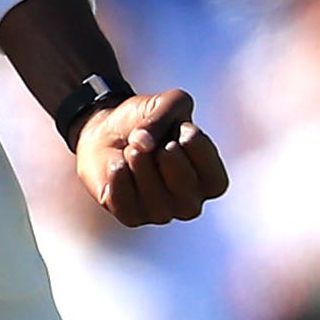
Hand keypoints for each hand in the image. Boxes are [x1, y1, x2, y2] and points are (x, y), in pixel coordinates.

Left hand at [76, 88, 228, 226]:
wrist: (105, 132)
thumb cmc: (147, 122)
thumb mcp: (168, 103)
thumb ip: (168, 111)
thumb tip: (144, 142)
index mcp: (209, 181)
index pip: (213, 179)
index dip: (196, 148)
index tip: (181, 128)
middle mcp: (189, 203)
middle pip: (184, 189)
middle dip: (166, 156)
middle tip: (154, 141)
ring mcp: (161, 213)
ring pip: (154, 198)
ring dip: (140, 164)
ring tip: (133, 148)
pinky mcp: (131, 216)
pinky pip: (125, 202)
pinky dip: (118, 177)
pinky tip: (117, 163)